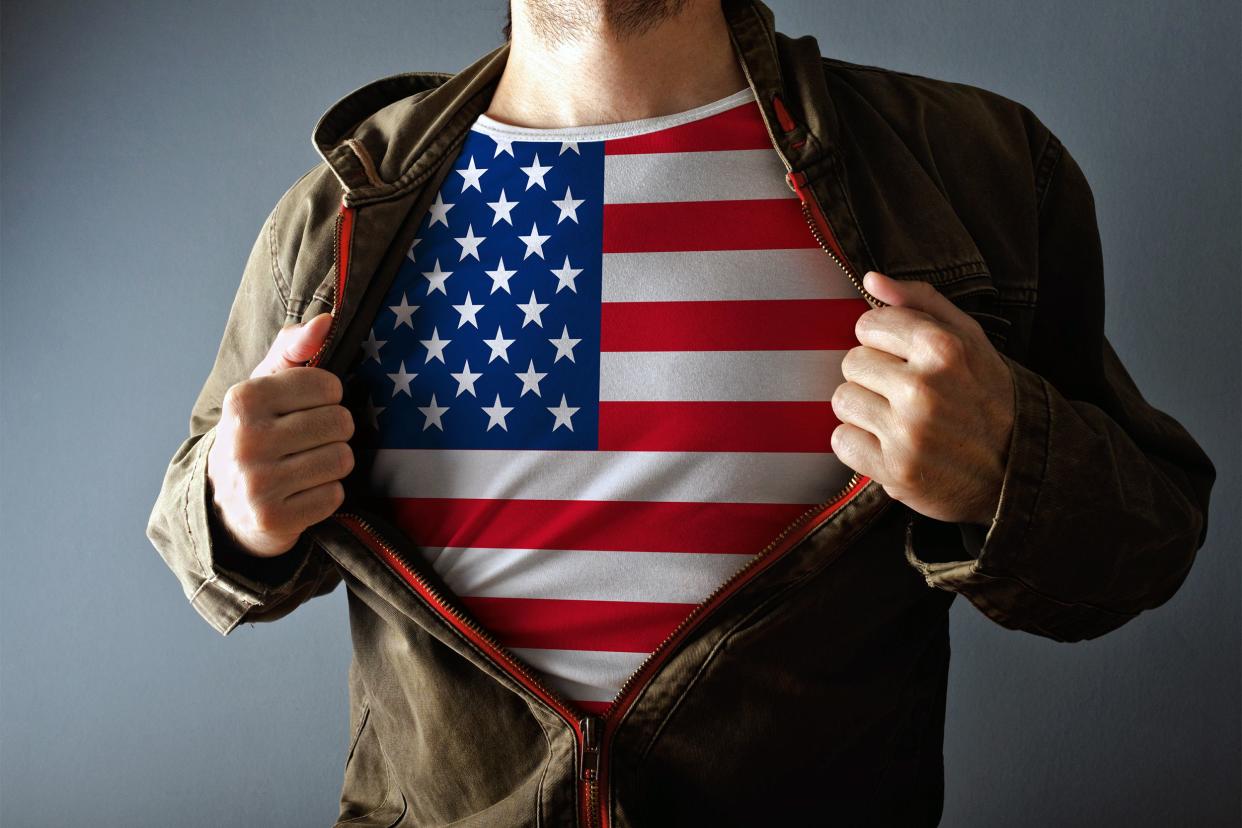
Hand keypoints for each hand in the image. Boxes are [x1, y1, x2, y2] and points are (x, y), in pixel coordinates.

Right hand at [206, 312, 354, 557]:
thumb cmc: (255, 432)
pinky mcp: (274, 519)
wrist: (224, 503)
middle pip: (340, 423)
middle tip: (308, 440)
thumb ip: (294, 348)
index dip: (328, 396)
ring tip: (306, 465)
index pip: (327, 385)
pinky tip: (301, 492)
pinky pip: (334, 496)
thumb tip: (327, 321)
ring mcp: (258, 484)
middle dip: (334, 430)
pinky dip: (326, 495)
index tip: (308, 407)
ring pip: (341, 459)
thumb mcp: (265, 385)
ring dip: (333, 463)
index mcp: (243, 400)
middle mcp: (246, 440)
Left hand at [829, 271, 1014, 525]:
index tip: (903, 358)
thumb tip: (871, 279)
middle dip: (872, 375)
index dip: (882, 341)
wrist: (1016, 469)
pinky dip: (859, 444)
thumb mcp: (969, 338)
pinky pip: (841, 440)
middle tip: (904, 393)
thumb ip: (920, 302)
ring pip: (842, 400)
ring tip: (897, 418)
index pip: (867, 324)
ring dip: (863, 409)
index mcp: (942, 348)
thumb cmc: (987, 395)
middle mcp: (923, 388)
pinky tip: (888, 444)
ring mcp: (907, 432)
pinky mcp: (894, 469)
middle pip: (851, 362)